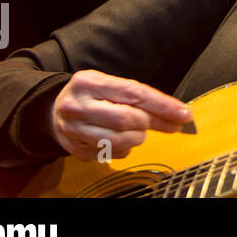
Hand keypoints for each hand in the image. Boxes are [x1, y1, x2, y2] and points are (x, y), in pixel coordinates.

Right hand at [49, 69, 191, 160]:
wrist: (52, 110)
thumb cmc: (91, 94)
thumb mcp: (110, 84)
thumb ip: (139, 96)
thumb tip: (177, 113)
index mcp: (89, 82)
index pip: (134, 94)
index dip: (162, 105)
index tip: (184, 114)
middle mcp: (77, 106)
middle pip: (127, 119)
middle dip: (153, 123)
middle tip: (169, 124)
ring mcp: (73, 130)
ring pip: (120, 140)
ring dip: (139, 137)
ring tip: (139, 130)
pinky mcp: (74, 149)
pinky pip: (111, 153)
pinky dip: (125, 148)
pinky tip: (122, 138)